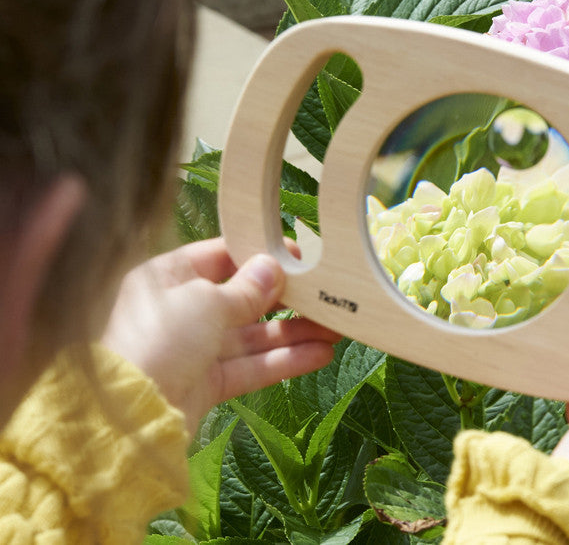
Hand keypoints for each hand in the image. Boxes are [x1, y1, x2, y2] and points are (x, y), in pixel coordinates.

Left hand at [102, 238, 341, 433]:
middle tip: (328, 293)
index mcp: (170, 277)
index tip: (301, 254)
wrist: (131, 414)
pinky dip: (285, 361)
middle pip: (244, 298)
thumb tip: (273, 268)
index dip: (262, 255)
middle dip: (287, 298)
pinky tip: (321, 354)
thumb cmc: (161, 339)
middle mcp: (183, 310)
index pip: (223, 256)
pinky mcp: (208, 383)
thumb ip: (247, 288)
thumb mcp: (206, 302)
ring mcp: (196, 348)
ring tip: (337, 328)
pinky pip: (252, 366)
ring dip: (295, 332)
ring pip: (254, 335)